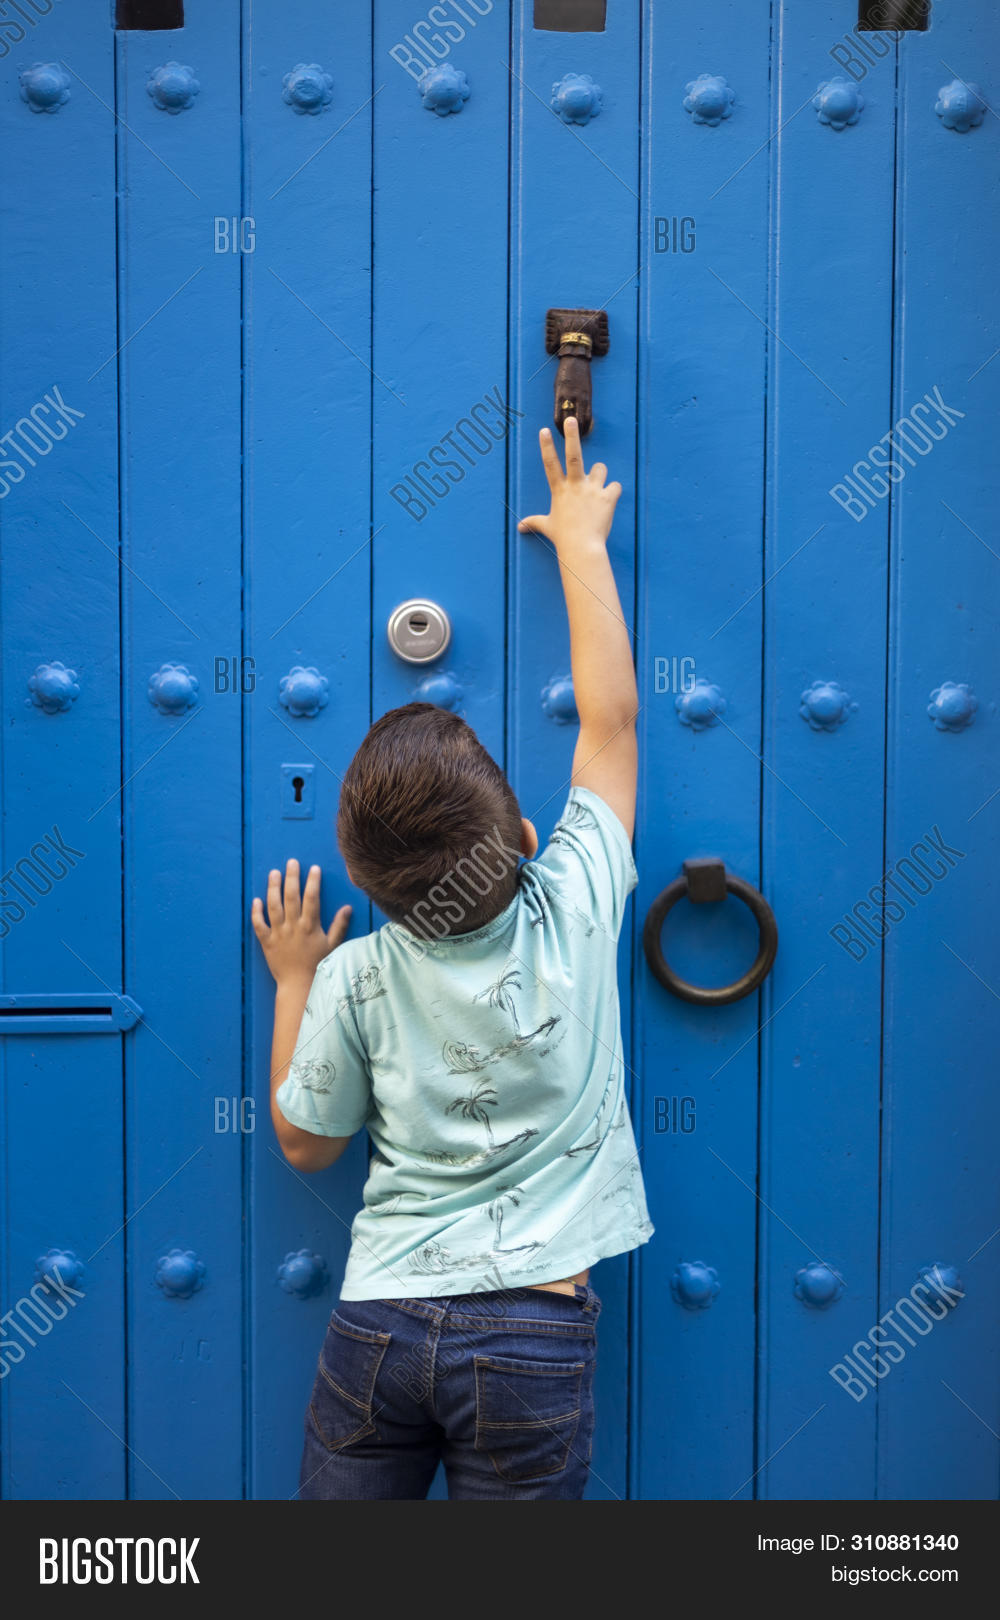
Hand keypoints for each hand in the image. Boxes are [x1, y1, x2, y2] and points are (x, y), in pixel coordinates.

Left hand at [251, 859, 351, 988]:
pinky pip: (259, 925)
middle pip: (291, 897)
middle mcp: (293, 927)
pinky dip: (256, 912)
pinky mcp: (266, 942)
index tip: (314, 868)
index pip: (311, 898)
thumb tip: (347, 908)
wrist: (298, 985)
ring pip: (273, 906)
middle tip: (291, 862)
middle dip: (291, 878)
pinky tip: (256, 900)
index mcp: (309, 926)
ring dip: (273, 888)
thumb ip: (339, 926)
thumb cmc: (317, 965)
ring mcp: (278, 934)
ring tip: (274, 873)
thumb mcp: (333, 946)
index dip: (313, 882)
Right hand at [517, 416, 621, 554]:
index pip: (550, 464)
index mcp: (560, 490)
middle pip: (574, 455)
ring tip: (597, 487)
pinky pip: (615, 486)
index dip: (546, 446)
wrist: (582, 547)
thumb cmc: (563, 538)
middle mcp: (575, 486)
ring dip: (600, 474)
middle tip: (570, 419)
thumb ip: (534, 522)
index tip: (544, 430)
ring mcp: (592, 490)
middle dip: (571, 436)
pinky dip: (613, 491)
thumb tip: (520, 527)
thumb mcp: (547, 527)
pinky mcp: (608, 497)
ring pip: (601, 468)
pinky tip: (609, 501)